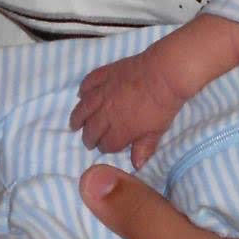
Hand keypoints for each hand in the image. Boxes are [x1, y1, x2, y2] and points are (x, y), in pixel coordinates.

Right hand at [71, 54, 186, 167]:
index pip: (106, 144)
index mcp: (120, 129)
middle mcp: (106, 112)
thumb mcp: (158, 130)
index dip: (106, 148)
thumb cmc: (163, 104)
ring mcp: (104, 91)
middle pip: (91, 129)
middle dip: (89, 138)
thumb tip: (137, 165)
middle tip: (89, 140)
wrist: (164, 73)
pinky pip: (88, 83)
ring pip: (83, 108)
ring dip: (77, 118)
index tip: (107, 147)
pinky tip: (81, 94)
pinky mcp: (105, 74)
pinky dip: (83, 89)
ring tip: (74, 124)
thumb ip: (145, 147)